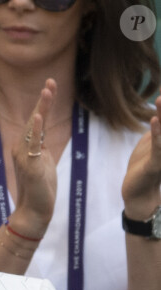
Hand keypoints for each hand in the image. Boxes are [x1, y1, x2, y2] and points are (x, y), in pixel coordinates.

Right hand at [10, 79, 57, 237]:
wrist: (34, 212)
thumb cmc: (40, 189)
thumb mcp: (43, 162)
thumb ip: (41, 147)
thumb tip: (41, 134)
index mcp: (24, 148)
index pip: (36, 120)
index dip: (43, 103)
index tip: (50, 85)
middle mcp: (20, 149)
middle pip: (34, 120)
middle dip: (43, 101)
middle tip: (51, 81)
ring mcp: (24, 158)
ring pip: (33, 128)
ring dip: (41, 109)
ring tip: (48, 91)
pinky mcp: (30, 166)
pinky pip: (33, 145)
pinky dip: (36, 130)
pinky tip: (39, 116)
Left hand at [122, 92, 160, 218]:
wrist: (138, 194)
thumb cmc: (144, 166)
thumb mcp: (151, 141)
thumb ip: (157, 125)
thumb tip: (157, 109)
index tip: (160, 89)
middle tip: (160, 93)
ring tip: (159, 98)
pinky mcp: (156, 164)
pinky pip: (158, 147)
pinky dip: (156, 133)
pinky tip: (153, 120)